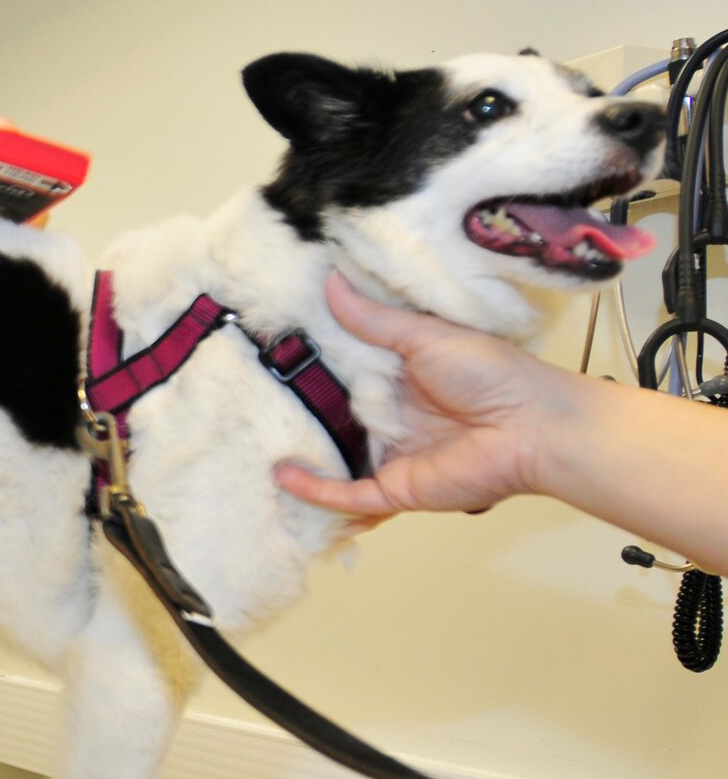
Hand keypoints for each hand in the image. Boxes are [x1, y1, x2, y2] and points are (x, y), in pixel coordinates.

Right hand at [274, 274, 563, 518]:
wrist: (536, 426)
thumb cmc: (495, 374)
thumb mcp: (426, 335)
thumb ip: (375, 319)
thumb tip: (332, 283)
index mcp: (398, 378)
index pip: (342, 371)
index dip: (308, 362)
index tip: (266, 346)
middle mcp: (389, 417)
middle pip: (331, 416)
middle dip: (294, 410)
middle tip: (243, 392)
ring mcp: (390, 455)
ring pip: (333, 459)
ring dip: (299, 454)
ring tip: (250, 440)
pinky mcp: (395, 488)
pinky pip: (347, 494)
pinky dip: (314, 490)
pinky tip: (282, 476)